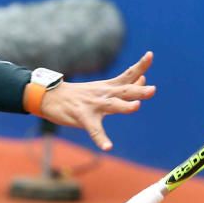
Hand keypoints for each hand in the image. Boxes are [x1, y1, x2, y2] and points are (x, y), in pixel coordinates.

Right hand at [39, 51, 154, 150]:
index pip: (128, 74)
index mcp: (109, 87)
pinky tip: (107, 147)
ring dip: (125, 106)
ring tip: (136, 107)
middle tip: (153, 90)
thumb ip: (123, 85)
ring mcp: (93, 105)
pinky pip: (94, 130)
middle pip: (125, 90)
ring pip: (112, 105)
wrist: (50, 96)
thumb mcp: (103, 87)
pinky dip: (101, 139)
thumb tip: (143, 77)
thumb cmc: (79, 94)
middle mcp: (103, 93)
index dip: (140, 66)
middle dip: (139, 90)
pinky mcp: (82, 117)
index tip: (150, 55)